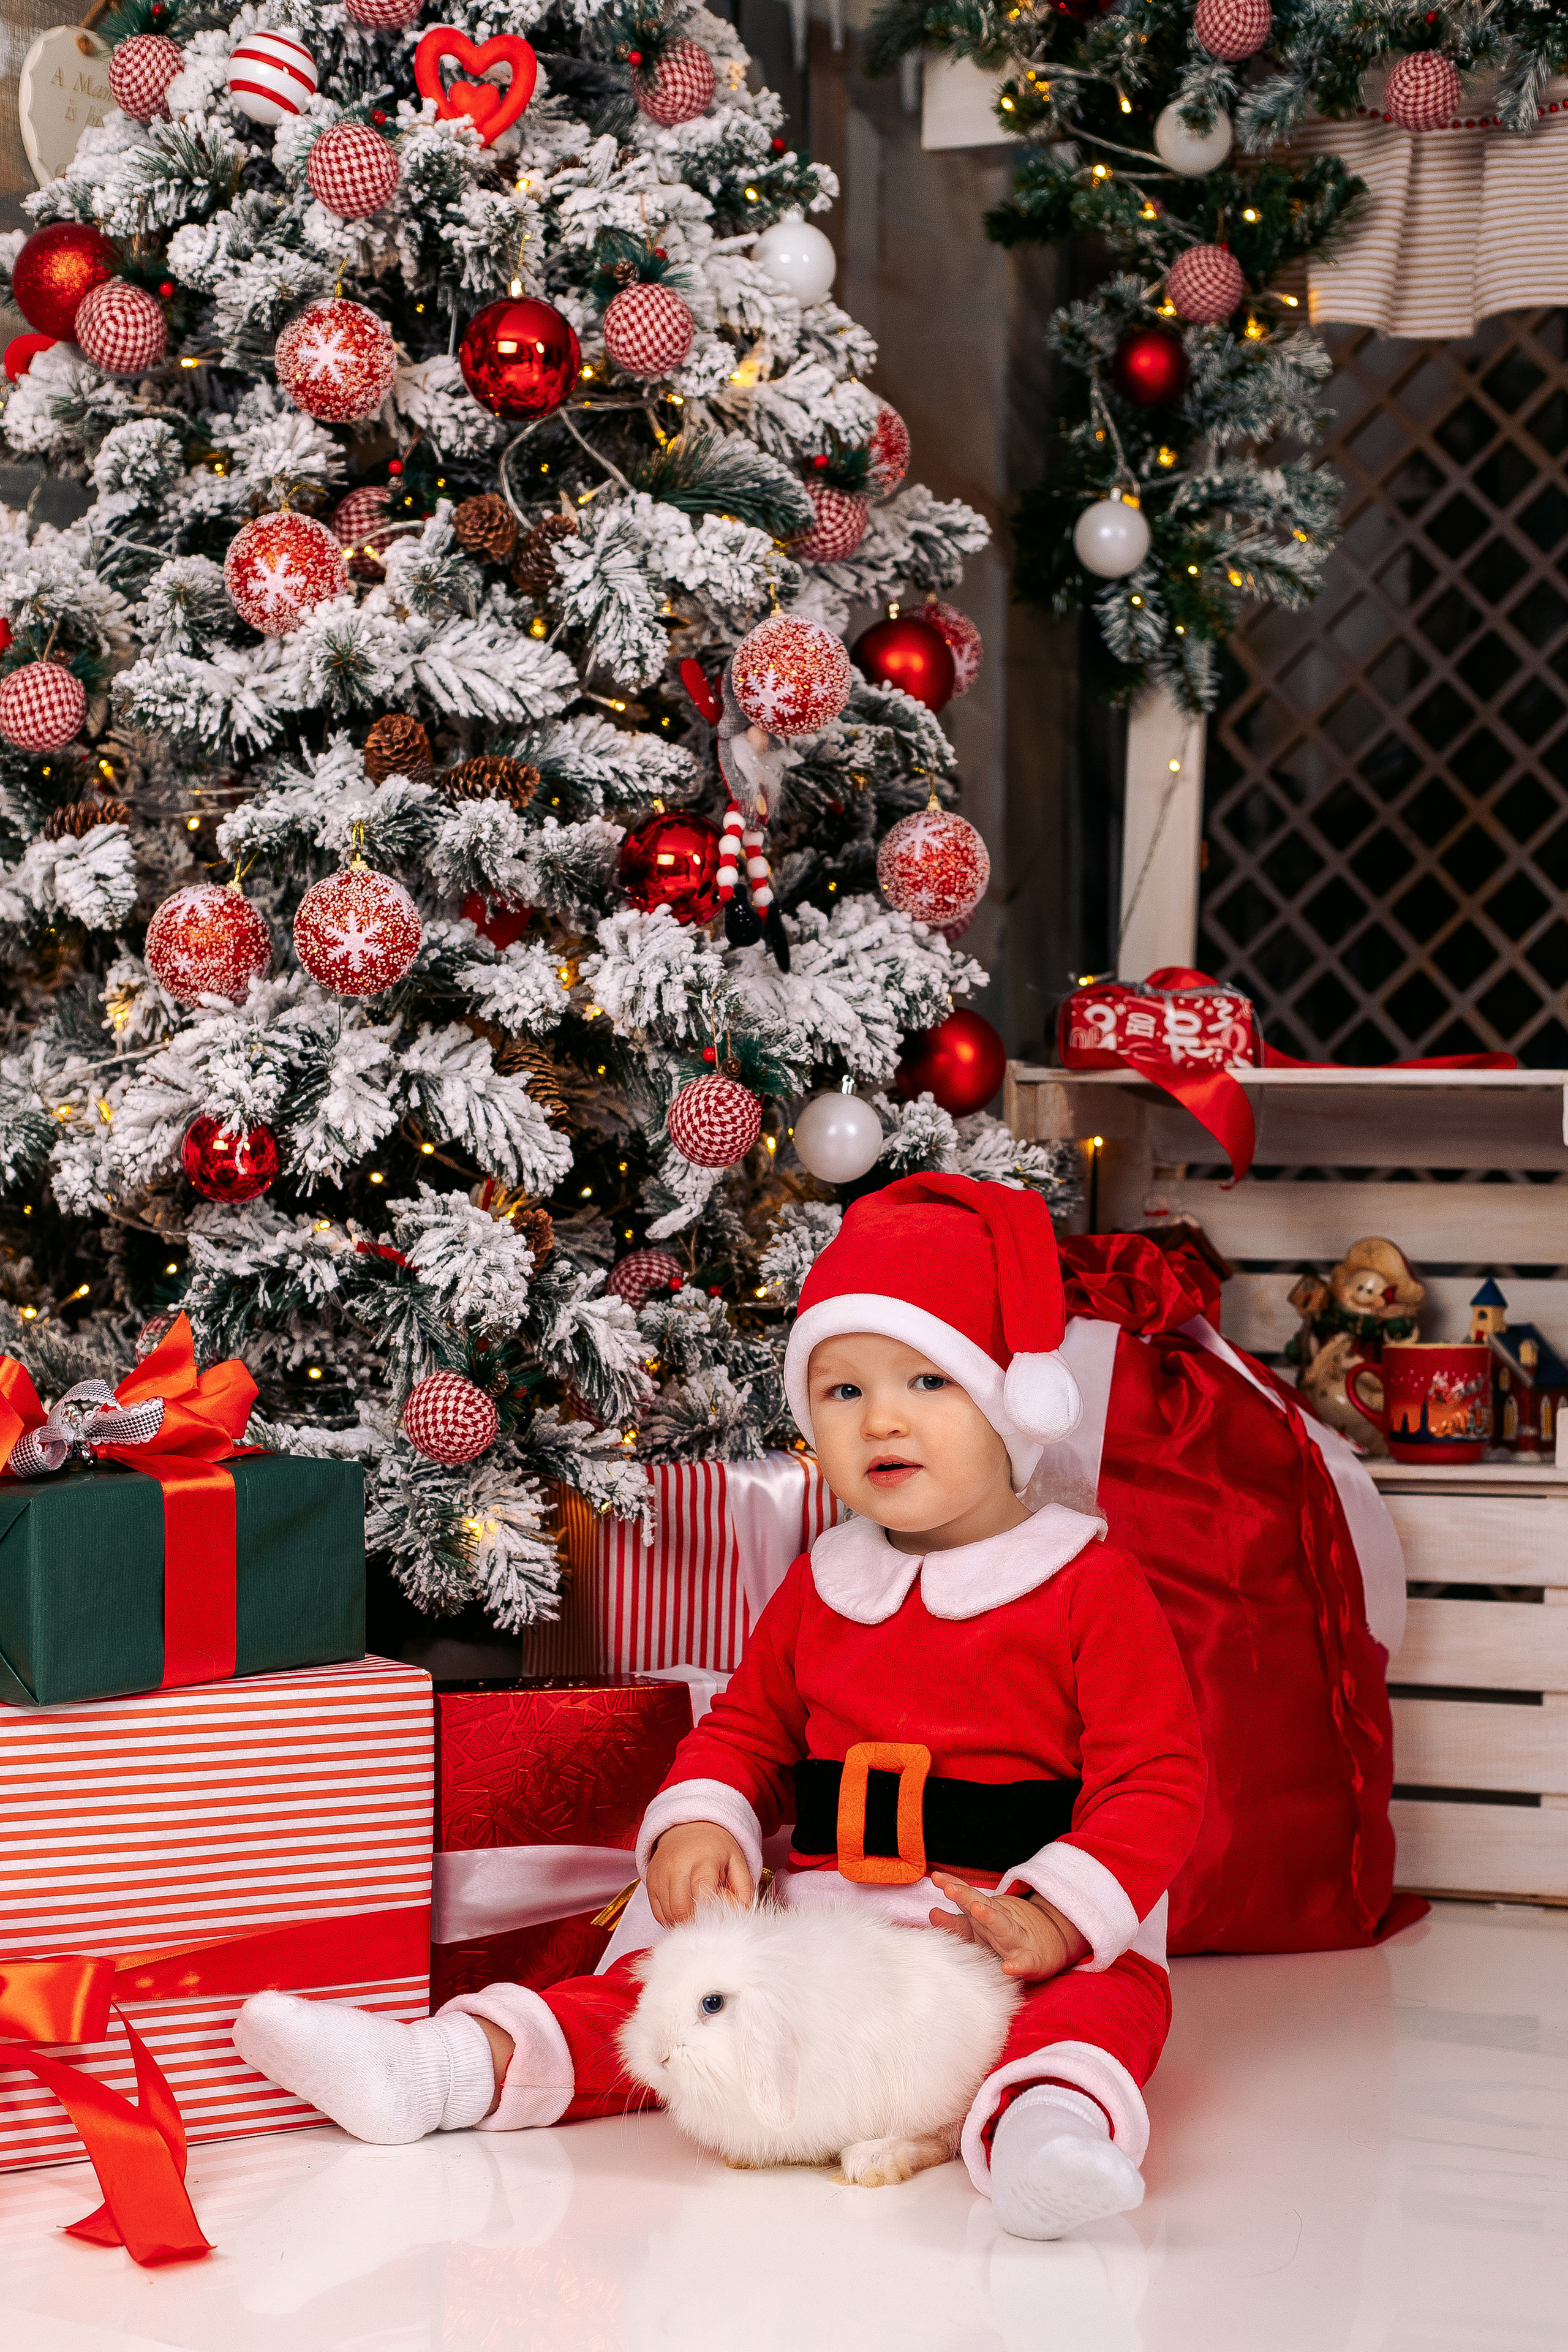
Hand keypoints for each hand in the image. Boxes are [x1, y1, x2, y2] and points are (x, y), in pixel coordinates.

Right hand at [646, 1821, 754, 1927]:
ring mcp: (661, 1874)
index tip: (716, 1919)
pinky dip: (670, 1919)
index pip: (701, 1891)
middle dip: (694, 1922)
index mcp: (703, 1860)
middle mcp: (677, 1866)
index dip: (707, 1911)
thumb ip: (744, 1886)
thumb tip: (744, 1912)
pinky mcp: (650, 1882)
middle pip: (680, 1908)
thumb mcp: (736, 1860)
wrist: (688, 1827)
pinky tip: (682, 1913)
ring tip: (695, 1915)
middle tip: (705, 1922)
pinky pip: (658, 1913)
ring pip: (668, 1914)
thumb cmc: (715, 1848)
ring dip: (682, 1922)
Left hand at [929, 1871, 1089, 1981]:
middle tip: (948, 1888)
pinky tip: (1008, 1968)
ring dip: (990, 1917)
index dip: (953, 1887)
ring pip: (1003, 1926)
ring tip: (977, 1909)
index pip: (968, 1897)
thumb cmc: (1009, 1938)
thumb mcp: (982, 1929)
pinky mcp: (1033, 1960)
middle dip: (965, 1896)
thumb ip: (956, 1923)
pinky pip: (1025, 1963)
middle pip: (982, 1906)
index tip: (936, 1877)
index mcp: (988, 1915)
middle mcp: (1001, 1923)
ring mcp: (1017, 1939)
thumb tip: (931, 1913)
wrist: (1053, 1943)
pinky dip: (1017, 1965)